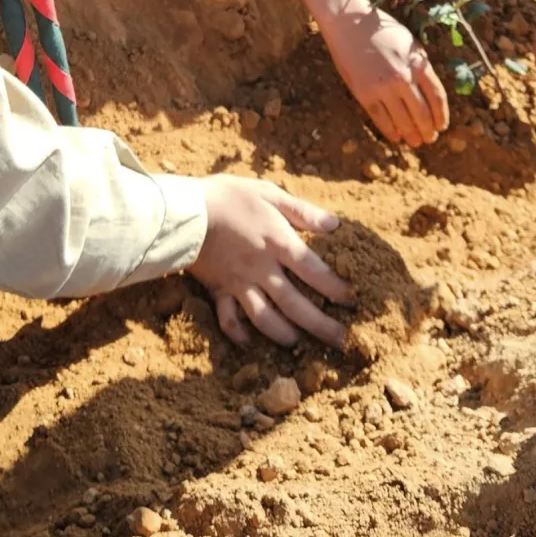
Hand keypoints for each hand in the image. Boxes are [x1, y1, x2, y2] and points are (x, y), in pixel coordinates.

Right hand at [190, 175, 352, 348]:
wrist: (182, 210)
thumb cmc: (227, 196)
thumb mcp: (268, 193)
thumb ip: (301, 211)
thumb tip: (334, 225)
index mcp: (278, 242)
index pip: (314, 271)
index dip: (336, 289)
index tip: (353, 302)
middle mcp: (261, 268)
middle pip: (296, 304)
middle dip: (321, 325)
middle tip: (342, 341)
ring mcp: (238, 283)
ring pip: (265, 318)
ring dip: (285, 335)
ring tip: (299, 344)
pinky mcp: (217, 290)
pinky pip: (228, 319)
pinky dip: (238, 334)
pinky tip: (249, 343)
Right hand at [292, 0, 447, 146]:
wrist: (349, 24)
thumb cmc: (381, 31)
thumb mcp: (410, 44)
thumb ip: (420, 67)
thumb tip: (430, 94)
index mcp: (418, 64)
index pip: (437, 97)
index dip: (441, 115)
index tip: (442, 125)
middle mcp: (403, 77)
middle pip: (422, 113)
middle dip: (428, 130)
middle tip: (429, 138)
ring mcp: (383, 87)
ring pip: (402, 120)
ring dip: (411, 134)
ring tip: (415, 141)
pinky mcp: (364, 94)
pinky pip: (381, 119)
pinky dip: (390, 131)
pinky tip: (395, 137)